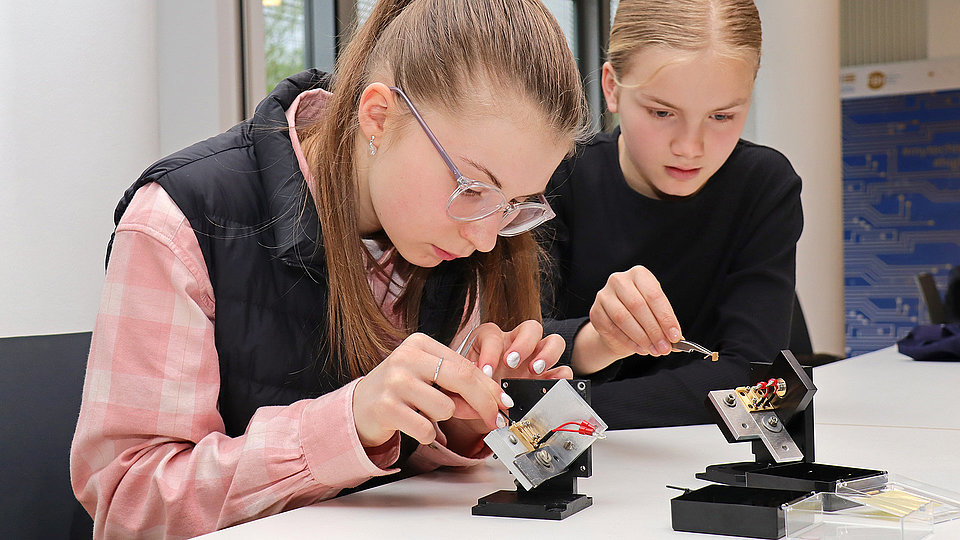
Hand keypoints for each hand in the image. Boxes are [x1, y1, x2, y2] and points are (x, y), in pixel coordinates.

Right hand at [352, 333, 510, 447]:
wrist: (358, 408)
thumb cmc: (398, 392)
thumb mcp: (429, 380)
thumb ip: (458, 386)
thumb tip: (494, 401)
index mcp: (419, 344)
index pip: (466, 365)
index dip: (490, 388)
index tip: (504, 403)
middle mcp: (406, 358)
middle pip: (462, 379)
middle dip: (485, 403)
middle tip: (496, 420)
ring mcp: (394, 382)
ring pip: (445, 408)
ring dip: (442, 420)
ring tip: (424, 414)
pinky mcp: (386, 408)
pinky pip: (426, 429)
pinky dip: (427, 434)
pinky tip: (412, 425)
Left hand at [465, 320, 571, 381]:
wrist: (478, 409)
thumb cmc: (470, 389)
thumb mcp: (464, 382)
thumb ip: (469, 380)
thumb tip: (477, 383)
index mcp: (492, 340)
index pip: (493, 335)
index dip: (490, 352)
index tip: (485, 372)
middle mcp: (517, 345)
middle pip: (531, 328)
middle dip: (523, 344)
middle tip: (512, 362)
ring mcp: (536, 359)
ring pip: (554, 342)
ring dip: (547, 355)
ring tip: (534, 371)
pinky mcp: (548, 377)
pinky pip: (563, 371)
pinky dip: (560, 377)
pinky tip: (550, 387)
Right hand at [588, 265, 681, 358]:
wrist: (616, 323)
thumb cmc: (641, 315)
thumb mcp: (656, 314)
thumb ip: (666, 325)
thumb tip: (677, 341)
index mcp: (639, 274)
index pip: (654, 295)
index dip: (666, 317)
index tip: (675, 336)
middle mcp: (619, 280)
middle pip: (638, 306)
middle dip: (654, 330)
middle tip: (664, 348)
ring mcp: (604, 295)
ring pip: (623, 318)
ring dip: (642, 338)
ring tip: (654, 350)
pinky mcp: (595, 312)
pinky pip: (613, 329)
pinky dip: (629, 341)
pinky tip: (641, 349)